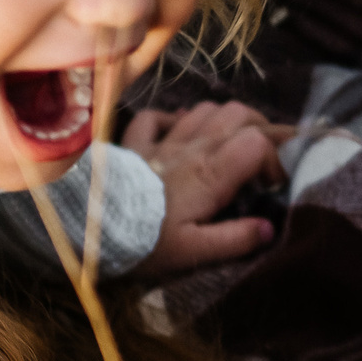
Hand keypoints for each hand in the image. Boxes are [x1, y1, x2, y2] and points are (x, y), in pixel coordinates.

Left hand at [122, 101, 285, 274]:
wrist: (87, 228)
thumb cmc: (144, 241)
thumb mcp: (194, 251)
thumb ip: (235, 239)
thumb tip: (269, 229)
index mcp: (210, 173)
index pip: (258, 142)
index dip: (274, 159)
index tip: (271, 185)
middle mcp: (190, 148)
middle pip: (238, 113)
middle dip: (260, 128)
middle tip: (263, 155)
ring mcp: (160, 142)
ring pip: (203, 109)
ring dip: (223, 120)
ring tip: (230, 144)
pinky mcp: (133, 144)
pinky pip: (155, 117)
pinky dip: (172, 119)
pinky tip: (179, 132)